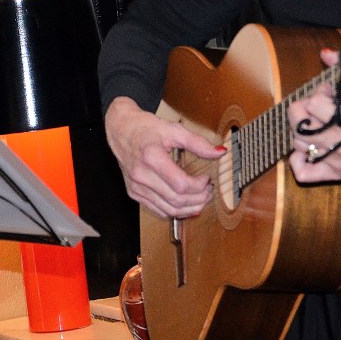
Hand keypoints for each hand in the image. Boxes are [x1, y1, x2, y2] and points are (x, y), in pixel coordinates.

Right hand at [104, 96, 225, 218]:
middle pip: (177, 200)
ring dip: (189, 209)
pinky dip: (175, 211)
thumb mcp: (174, 130)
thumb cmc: (145, 128)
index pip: (181, 185)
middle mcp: (141, 175)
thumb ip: (198, 143)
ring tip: (200, 198)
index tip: (207, 178)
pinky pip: (158, 210)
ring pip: (169, 210)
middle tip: (208, 190)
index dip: (199, 186)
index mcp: (151, 157)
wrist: (121, 128)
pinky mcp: (134, 192)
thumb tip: (219, 153)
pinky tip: (185, 204)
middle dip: (199, 199)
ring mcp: (136, 187)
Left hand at [288, 49, 340, 182]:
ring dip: (302, 130)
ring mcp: (339, 162)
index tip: (329, 93)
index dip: (319, 93)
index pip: (314, 105)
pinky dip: (298, 160)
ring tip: (316, 123)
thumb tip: (326, 54)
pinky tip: (306, 147)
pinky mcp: (338, 174)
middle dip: (303, 110)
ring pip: (298, 145)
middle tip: (315, 106)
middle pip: (300, 126)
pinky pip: (304, 173)